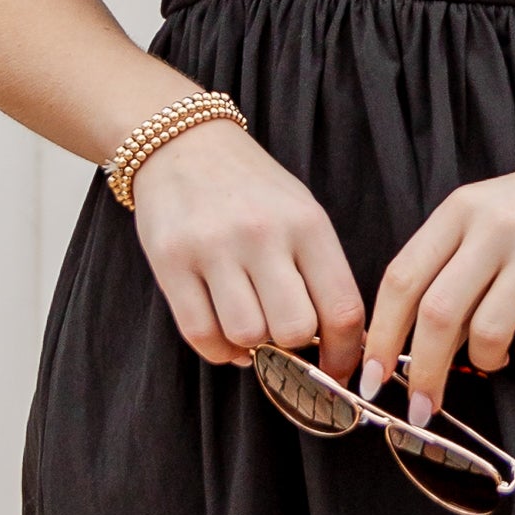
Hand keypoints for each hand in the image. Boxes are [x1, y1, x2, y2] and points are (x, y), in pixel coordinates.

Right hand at [130, 121, 365, 375]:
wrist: (182, 144)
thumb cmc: (252, 189)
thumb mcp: (301, 213)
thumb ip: (321, 273)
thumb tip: (340, 345)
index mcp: (307, 224)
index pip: (342, 309)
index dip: (344, 355)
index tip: (337, 371)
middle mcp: (262, 234)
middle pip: (294, 330)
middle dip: (294, 349)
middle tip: (285, 340)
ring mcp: (213, 247)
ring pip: (246, 336)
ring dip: (252, 349)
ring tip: (252, 331)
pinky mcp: (170, 261)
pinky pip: (200, 334)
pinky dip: (218, 350)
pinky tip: (225, 337)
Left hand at [361, 154, 514, 411]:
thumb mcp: (481, 218)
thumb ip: (446, 268)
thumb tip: (412, 346)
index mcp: (459, 210)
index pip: (402, 279)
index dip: (380, 336)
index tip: (370, 378)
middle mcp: (495, 227)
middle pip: (437, 314)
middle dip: (422, 372)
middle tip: (420, 408)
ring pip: (487, 333)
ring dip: (484, 361)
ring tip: (494, 355)